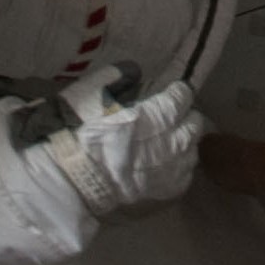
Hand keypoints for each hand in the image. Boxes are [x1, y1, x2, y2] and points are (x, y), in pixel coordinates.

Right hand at [44, 72, 204, 215]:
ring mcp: (170, 170)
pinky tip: (168, 163)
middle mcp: (170, 142)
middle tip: (173, 114)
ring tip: (171, 139)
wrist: (70, 182)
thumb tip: (134, 71)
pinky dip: (180, 167)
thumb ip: (116, 77)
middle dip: (186, 115)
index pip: (182, 97)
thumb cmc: (79, 134)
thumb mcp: (91, 93)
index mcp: (155, 115)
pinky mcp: (165, 193)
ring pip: (193, 150)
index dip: (177, 92)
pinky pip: (185, 176)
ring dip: (185, 141)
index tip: (171, 91)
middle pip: (194, 123)